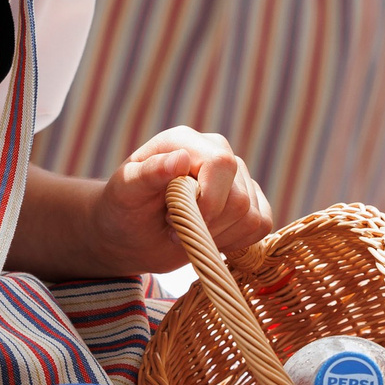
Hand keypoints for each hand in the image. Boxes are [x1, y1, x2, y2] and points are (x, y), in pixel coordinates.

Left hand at [86, 127, 275, 274]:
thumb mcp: (125, 192)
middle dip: (205, 225)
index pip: (221, 165)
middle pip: (239, 198)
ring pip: (251, 217)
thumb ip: (149, 173)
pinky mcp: (250, 202)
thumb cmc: (123, 209)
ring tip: (187, 231)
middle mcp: (217, 153)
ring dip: (216, 237)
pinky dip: (236, 242)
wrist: (130, 233)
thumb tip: (181, 158)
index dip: (205, 202)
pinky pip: (261, 226)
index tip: (172, 220)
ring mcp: (237, 177)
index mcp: (186, 141)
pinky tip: (209, 237)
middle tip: (172, 227)